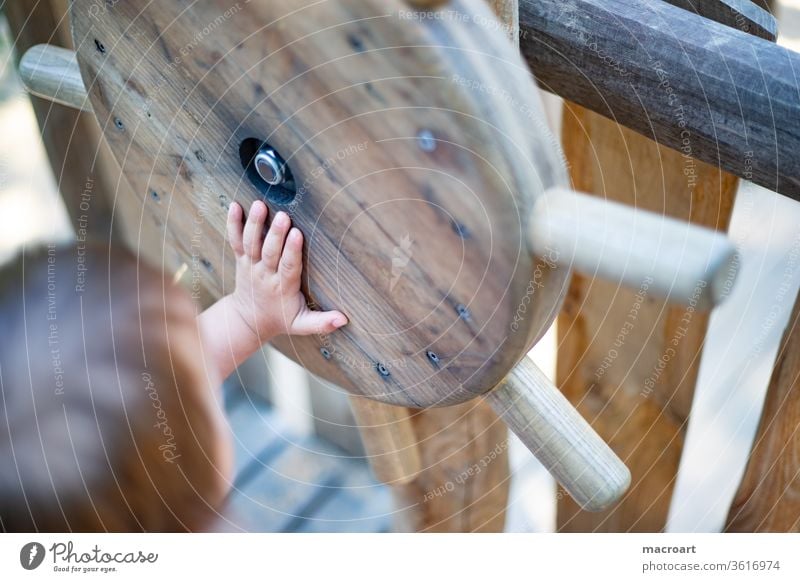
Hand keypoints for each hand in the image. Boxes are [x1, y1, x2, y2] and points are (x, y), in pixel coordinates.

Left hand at [226, 200, 347, 340]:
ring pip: (251, 243)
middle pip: (269, 251)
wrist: (249, 320)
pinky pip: (235, 240)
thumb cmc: (280, 319)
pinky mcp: (241, 258)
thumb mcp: (302, 325)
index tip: (298, 234)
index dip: (292, 250)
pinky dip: (233, 223)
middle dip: (275, 233)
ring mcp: (251, 265)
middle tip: (283, 216)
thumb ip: (322, 323)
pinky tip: (235, 206)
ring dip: (255, 223)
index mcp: (282, 287)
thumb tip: (343, 321)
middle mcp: (265, 274)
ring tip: (259, 205)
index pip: (288, 267)